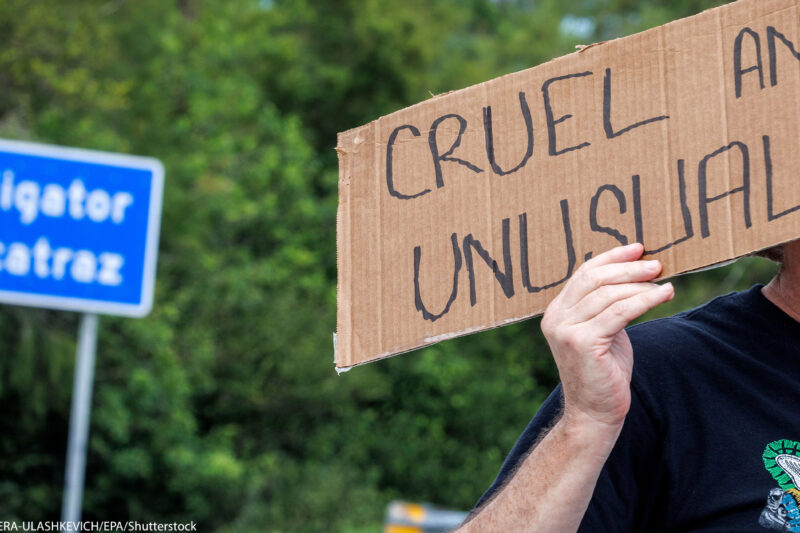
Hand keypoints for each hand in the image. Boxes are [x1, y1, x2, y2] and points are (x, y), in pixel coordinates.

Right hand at [540, 243, 673, 430]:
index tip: (636, 248)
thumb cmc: (603, 371)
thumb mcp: (602, 331)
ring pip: (609, 294)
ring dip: (641, 284)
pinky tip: (664, 295)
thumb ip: (606, 306)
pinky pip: (619, 312)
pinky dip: (645, 300)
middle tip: (656, 264)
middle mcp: (556, 317)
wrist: (594, 412)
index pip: (583, 273)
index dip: (611, 258)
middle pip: (594, 279)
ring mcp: (566, 330)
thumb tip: (635, 274)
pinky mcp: (583, 342)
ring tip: (664, 281)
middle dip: (628, 268)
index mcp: (556, 311)